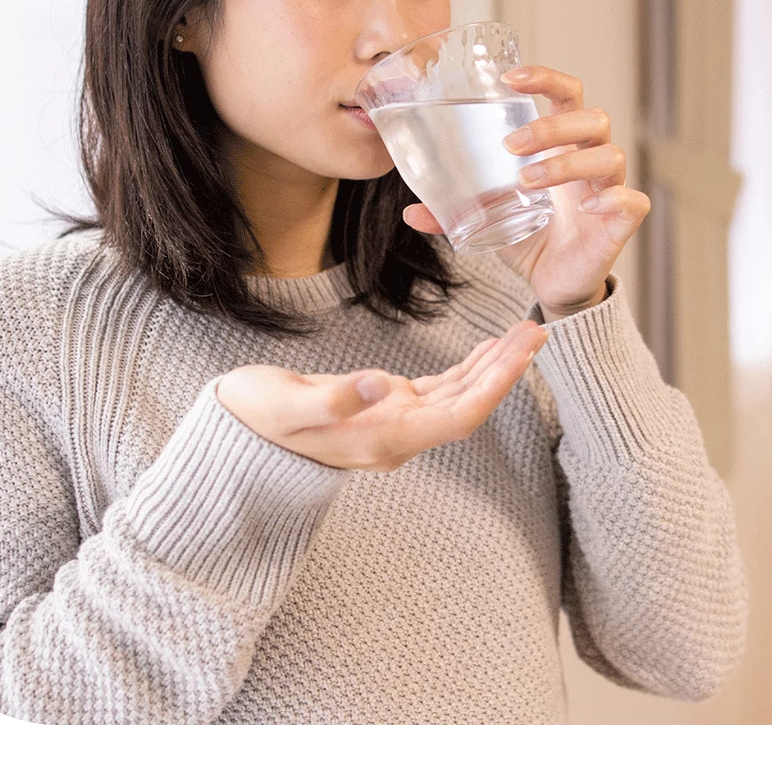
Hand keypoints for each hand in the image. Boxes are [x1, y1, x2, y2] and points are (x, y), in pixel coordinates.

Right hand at [215, 320, 548, 470]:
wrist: (235, 434)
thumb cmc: (255, 417)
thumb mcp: (284, 405)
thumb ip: (331, 400)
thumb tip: (378, 385)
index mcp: (381, 438)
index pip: (457, 417)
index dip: (494, 387)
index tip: (521, 355)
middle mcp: (396, 437)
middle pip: (467, 406)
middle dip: (505, 371)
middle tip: (536, 331)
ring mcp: (392, 424)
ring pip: (458, 397)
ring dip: (491, 367)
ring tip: (522, 332)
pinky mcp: (384, 408)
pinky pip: (438, 391)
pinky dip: (466, 369)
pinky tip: (487, 350)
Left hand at [402, 66, 649, 319]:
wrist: (554, 284)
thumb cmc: (530, 237)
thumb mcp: (490, 218)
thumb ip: (453, 211)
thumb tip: (411, 212)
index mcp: (563, 145)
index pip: (568, 94)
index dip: (546, 78)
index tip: (510, 78)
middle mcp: (591, 160)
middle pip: (592, 117)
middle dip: (551, 126)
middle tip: (511, 147)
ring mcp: (608, 189)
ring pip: (609, 154)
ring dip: (568, 162)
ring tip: (529, 181)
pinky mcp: (620, 223)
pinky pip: (633, 201)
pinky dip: (613, 199)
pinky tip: (586, 207)